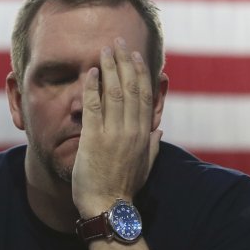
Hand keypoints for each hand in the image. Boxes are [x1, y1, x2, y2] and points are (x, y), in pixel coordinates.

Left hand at [71, 38, 162, 217]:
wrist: (108, 207)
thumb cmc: (124, 188)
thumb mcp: (145, 165)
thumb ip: (153, 145)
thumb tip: (159, 130)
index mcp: (144, 134)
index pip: (145, 95)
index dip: (141, 72)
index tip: (137, 55)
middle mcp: (131, 130)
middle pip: (131, 87)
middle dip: (125, 62)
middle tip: (119, 42)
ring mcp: (113, 133)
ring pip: (114, 92)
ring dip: (109, 68)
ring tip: (105, 50)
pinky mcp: (93, 139)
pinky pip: (93, 106)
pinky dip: (92, 87)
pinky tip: (90, 72)